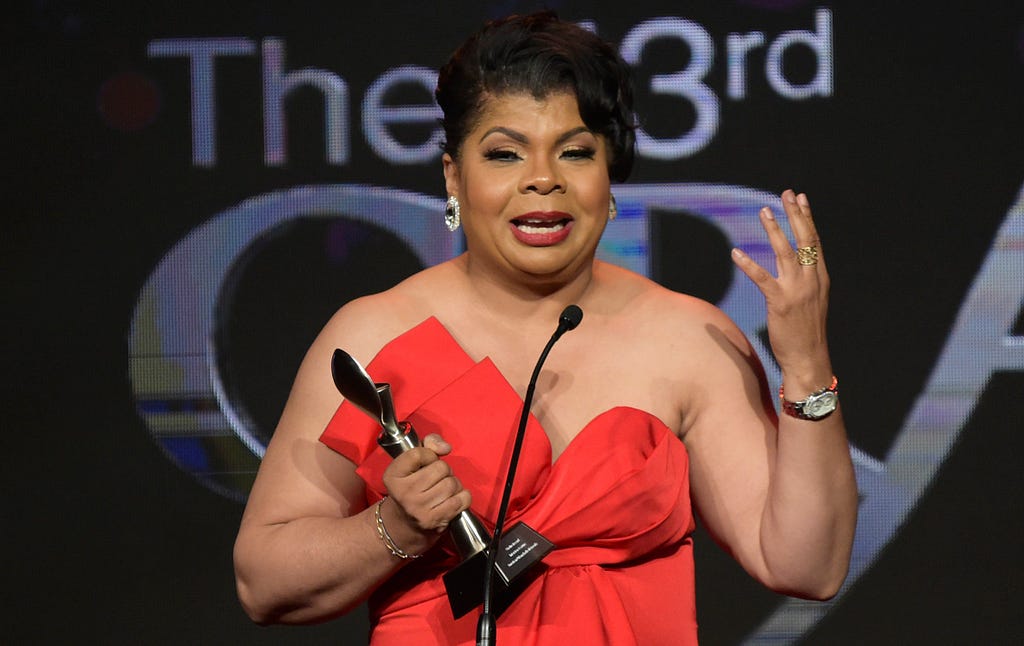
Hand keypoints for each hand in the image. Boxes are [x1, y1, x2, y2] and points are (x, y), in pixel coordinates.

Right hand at [380, 434, 472, 551]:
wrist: (406, 521)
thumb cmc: (413, 484)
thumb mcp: (413, 461)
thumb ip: (429, 443)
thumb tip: (446, 448)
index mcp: (393, 476)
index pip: (418, 453)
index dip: (429, 455)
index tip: (426, 462)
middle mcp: (403, 493)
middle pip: (441, 468)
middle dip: (444, 470)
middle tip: (437, 478)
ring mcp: (418, 508)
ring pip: (453, 483)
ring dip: (453, 483)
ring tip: (443, 488)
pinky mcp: (434, 520)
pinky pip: (462, 499)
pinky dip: (462, 496)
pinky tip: (451, 498)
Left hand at [731, 190, 831, 391]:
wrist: (809, 358)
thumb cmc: (806, 332)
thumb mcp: (811, 302)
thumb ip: (805, 281)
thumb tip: (795, 266)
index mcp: (820, 278)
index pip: (814, 241)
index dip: (807, 218)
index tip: (801, 198)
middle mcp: (812, 280)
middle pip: (805, 240)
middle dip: (796, 214)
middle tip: (787, 193)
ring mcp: (797, 291)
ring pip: (785, 252)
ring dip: (774, 230)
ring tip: (764, 211)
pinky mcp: (781, 303)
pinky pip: (762, 279)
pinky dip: (749, 264)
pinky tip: (736, 252)